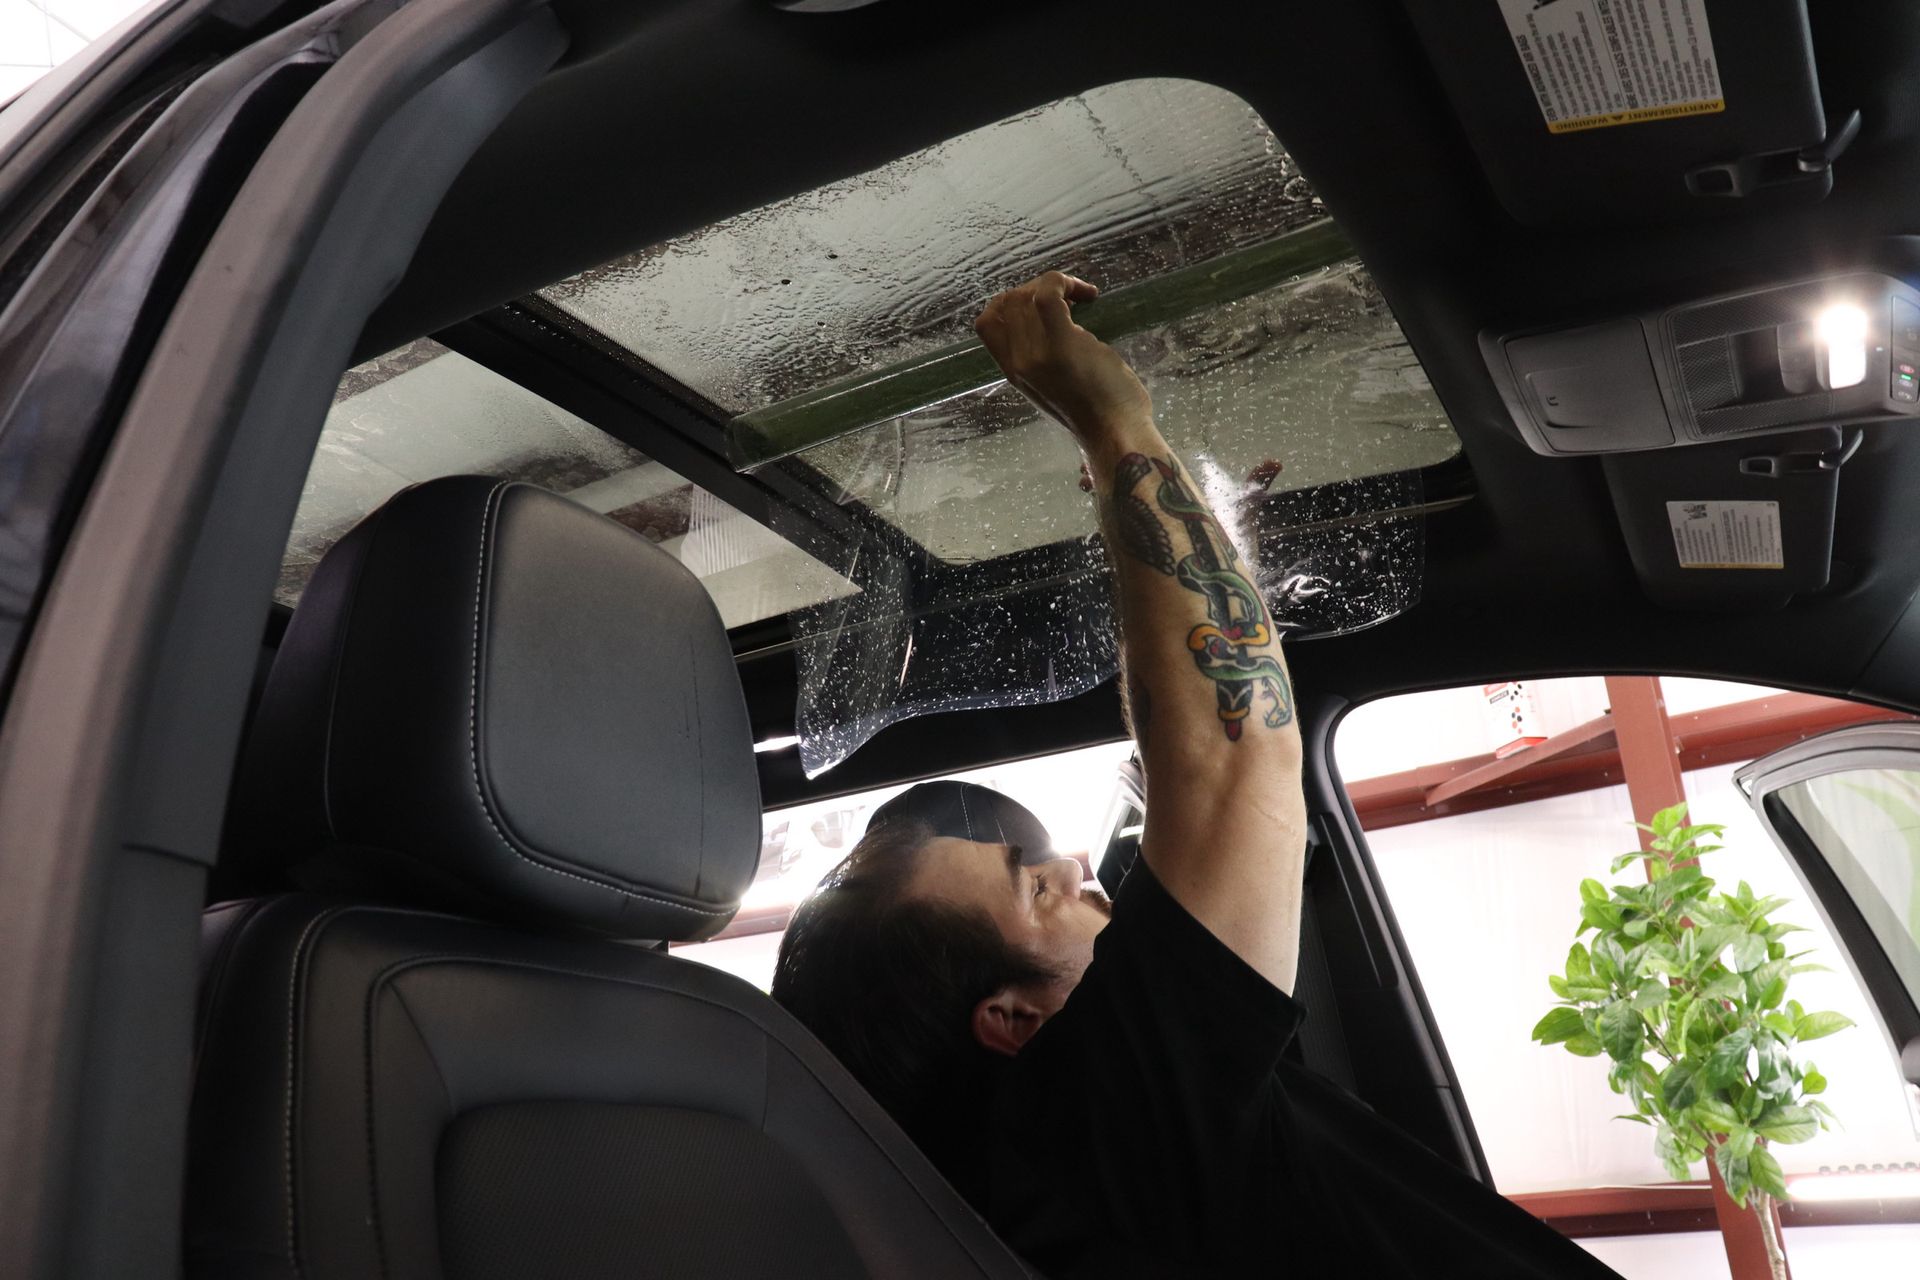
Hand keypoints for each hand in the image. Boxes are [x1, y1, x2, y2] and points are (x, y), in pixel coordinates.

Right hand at [974, 271, 1153, 450]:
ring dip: (1055, 284)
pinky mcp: (1062, 346)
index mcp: (1013, 372)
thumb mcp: (1055, 386)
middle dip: (1036, 287)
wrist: (1116, 434)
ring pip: (1026, 296)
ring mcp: (1037, 354)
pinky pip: (1049, 295)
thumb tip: (1050, 322)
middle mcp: (1018, 363)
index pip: (987, 323)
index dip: (1010, 302)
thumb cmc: (1097, 414)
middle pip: (1007, 302)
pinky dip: (1067, 283)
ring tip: (1081, 297)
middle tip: (1068, 298)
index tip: (1039, 305)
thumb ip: (1042, 359)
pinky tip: (1089, 295)